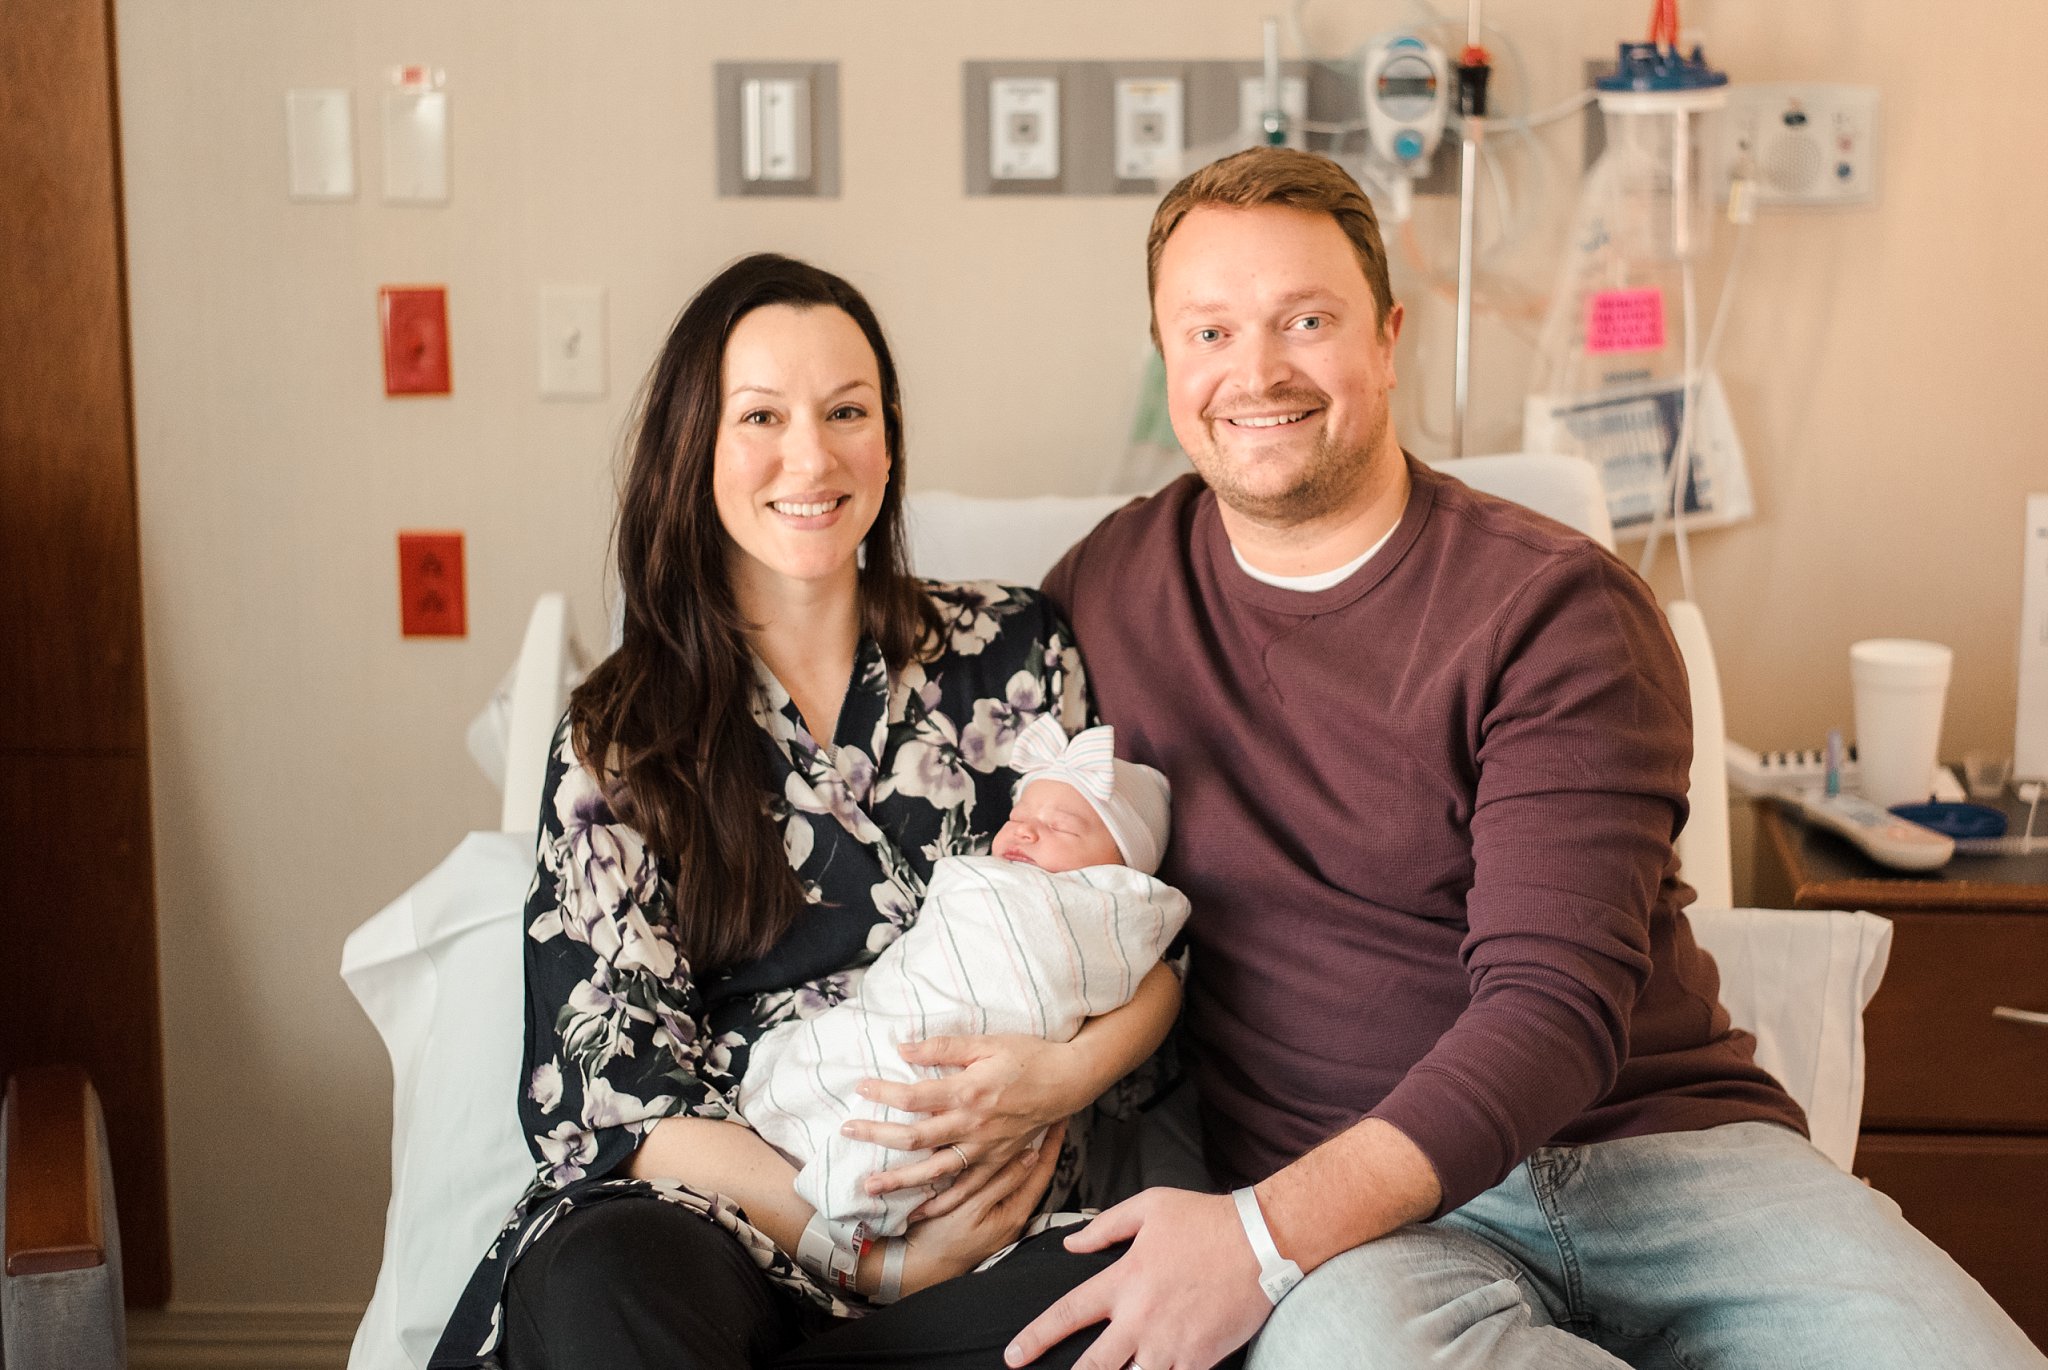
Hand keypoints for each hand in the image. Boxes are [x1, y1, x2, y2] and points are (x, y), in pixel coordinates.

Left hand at [849, 1033, 1083, 1219]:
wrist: (1067, 1080)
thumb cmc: (1027, 1056)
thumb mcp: (985, 1043)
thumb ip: (943, 1047)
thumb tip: (903, 1047)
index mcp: (968, 1091)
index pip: (914, 1097)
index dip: (883, 1093)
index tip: (860, 1088)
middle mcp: (972, 1124)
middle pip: (915, 1138)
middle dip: (876, 1137)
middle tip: (846, 1134)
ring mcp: (985, 1148)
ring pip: (934, 1171)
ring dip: (900, 1181)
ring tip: (870, 1187)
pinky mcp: (996, 1161)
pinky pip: (965, 1189)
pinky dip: (941, 1203)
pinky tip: (917, 1211)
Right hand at [895, 1119, 1067, 1296]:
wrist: (918, 1267)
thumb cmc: (941, 1240)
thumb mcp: (972, 1209)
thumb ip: (1003, 1182)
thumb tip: (1032, 1153)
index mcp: (1015, 1211)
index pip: (1042, 1169)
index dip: (1053, 1142)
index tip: (1060, 1116)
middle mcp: (1013, 1213)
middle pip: (1035, 1171)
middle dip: (1043, 1142)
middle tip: (1048, 1111)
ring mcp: (1000, 1214)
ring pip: (1017, 1174)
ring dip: (1025, 1148)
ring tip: (1030, 1122)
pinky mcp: (985, 1214)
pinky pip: (1000, 1180)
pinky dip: (1004, 1161)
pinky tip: (998, 1148)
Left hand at [1004, 1188, 1273, 1369]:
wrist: (1261, 1242)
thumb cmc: (1206, 1221)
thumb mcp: (1149, 1208)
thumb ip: (1104, 1227)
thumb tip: (1071, 1244)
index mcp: (1122, 1281)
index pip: (1066, 1315)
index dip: (1035, 1339)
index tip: (1014, 1356)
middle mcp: (1140, 1318)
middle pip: (1092, 1366)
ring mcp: (1169, 1343)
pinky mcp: (1199, 1359)